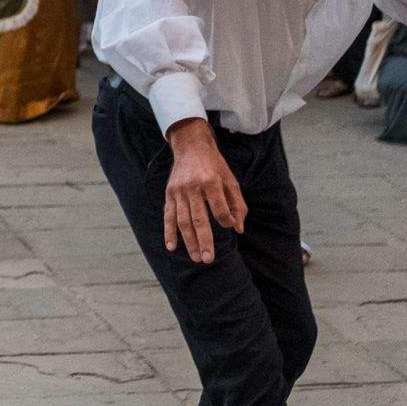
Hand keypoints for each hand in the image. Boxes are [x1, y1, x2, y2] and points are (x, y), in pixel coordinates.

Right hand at [162, 120, 245, 263]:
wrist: (190, 146)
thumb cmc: (214, 165)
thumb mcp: (230, 180)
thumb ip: (237, 204)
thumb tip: (238, 228)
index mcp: (210, 182)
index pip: (219, 208)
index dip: (225, 220)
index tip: (230, 227)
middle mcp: (192, 187)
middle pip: (198, 219)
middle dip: (204, 241)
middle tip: (209, 259)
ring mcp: (178, 191)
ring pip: (183, 221)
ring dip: (189, 242)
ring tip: (197, 258)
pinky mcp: (169, 194)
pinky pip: (168, 216)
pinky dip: (169, 232)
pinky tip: (171, 247)